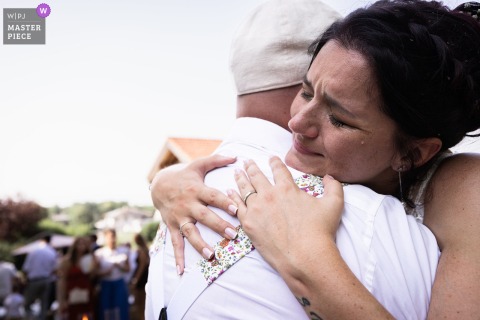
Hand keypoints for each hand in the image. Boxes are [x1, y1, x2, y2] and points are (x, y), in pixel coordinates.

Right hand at [150, 154, 238, 272]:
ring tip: (211, 255)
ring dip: (199, 245)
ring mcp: (179, 217)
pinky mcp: (172, 226)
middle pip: (204, 216)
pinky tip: (181, 271)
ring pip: (190, 232)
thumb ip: (217, 160)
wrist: (158, 183)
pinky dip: (178, 258)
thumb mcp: (198, 164)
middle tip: (233, 234)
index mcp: (196, 189)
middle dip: (218, 225)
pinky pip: (175, 243)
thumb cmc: (184, 174)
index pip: (212, 196)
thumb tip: (236, 156)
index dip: (224, 201)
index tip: (236, 208)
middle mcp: (188, 204)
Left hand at [229, 156, 343, 272]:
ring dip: (240, 178)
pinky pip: (238, 207)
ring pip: (245, 189)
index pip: (278, 169)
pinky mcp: (249, 224)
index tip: (271, 158)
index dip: (274, 162)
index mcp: (287, 188)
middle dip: (252, 167)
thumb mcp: (333, 204)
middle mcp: (269, 195)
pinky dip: (233, 198)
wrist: (305, 257)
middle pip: (257, 176)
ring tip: (237, 172)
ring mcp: (257, 209)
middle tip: (246, 162)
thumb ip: (333, 187)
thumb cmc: (320, 231)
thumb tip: (330, 177)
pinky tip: (229, 192)